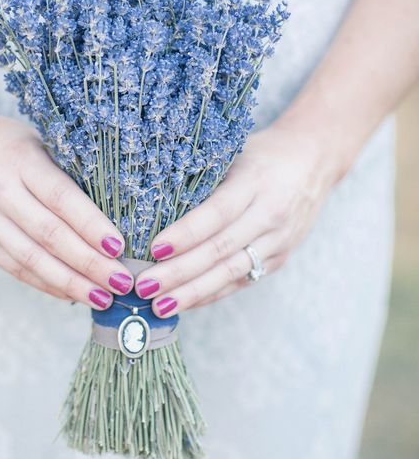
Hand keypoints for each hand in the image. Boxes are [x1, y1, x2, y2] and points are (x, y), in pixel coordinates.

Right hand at [0, 107, 131, 308]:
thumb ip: (68, 172)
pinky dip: (49, 284)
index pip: (62, 198)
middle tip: (123, 280)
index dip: (92, 226)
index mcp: (19, 160)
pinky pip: (18, 269)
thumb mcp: (38, 141)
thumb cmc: (6, 142)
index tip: (120, 246)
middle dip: (90, 264)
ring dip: (72, 283)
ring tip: (105, 297)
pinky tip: (75, 294)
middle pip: (51, 236)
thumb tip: (119, 212)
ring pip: (34, 260)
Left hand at [135, 124, 338, 316]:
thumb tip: (148, 204)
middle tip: (144, 285)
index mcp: (255, 181)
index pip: (217, 213)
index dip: (185, 234)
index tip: (153, 249)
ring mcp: (278, 240)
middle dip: (180, 272)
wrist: (314, 161)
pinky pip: (241, 281)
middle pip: (220, 250)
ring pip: (231, 273)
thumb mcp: (234, 153)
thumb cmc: (261, 154)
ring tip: (160, 305)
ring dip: (192, 293)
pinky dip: (210, 294)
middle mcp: (270, 214)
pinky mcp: (280, 258)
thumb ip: (201, 178)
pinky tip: (183, 302)